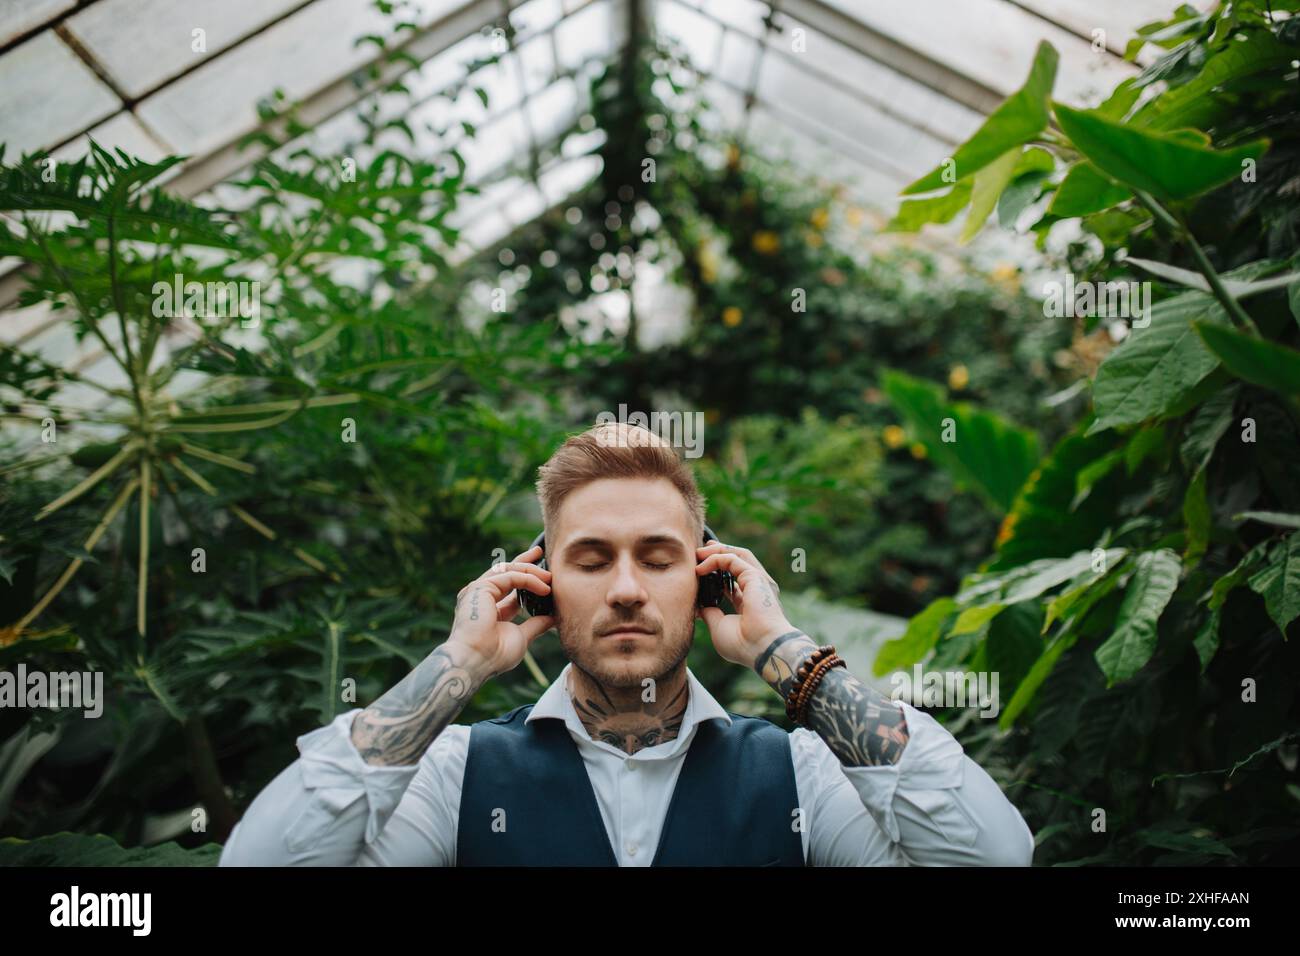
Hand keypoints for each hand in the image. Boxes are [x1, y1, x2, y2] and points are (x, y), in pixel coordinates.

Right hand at [445, 545, 554, 678]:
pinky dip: (529, 579)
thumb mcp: (522, 637)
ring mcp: (478, 591)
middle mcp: (481, 596)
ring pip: (508, 570)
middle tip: (540, 552)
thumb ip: (535, 624)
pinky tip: (544, 587)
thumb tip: (552, 618)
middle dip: (525, 561)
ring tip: (550, 578)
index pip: (510, 586)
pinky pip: (510, 576)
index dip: (527, 578)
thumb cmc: (495, 655)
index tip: (544, 574)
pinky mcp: (480, 587)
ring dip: (531, 571)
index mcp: (489, 608)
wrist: (476, 661)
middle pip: (505, 571)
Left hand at [694, 542, 794, 669]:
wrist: (761, 647)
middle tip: (699, 553)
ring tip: (698, 553)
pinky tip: (700, 567)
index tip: (699, 572)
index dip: (717, 574)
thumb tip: (700, 606)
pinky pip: (731, 559)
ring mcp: (757, 581)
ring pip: (737, 555)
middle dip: (718, 554)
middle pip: (737, 563)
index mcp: (749, 604)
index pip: (733, 582)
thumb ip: (711, 613)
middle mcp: (756, 590)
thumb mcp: (719, 627)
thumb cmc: (742, 644)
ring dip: (716, 551)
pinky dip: (714, 559)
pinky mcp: (754, 576)